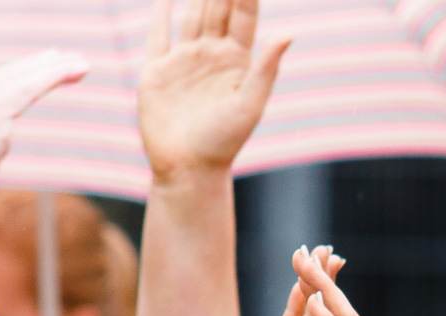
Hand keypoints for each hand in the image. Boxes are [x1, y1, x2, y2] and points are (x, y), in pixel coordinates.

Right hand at [0, 50, 89, 255]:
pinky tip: (67, 73)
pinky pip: (27, 91)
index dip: (21, 72)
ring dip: (55, 69)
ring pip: (23, 78)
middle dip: (41, 64)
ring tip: (81, 64)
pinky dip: (49, 78)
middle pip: (10, 74)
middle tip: (70, 57)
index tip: (43, 66)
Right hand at [139, 0, 288, 181]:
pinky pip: (158, 34)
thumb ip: (267, 67)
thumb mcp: (250, 104)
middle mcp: (211, 55)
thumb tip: (289, 32)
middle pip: (216, 5)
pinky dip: (161, 12)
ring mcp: (184, 60)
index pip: (244, 13)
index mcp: (238, 61)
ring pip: (190, 14)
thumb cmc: (224, 142)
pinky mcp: (157, 71)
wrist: (188, 169)